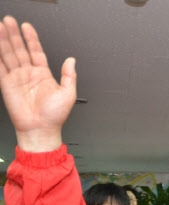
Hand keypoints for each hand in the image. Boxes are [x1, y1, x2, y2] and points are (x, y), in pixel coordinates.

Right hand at [0, 17, 75, 151]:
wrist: (41, 129)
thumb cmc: (55, 116)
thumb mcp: (68, 94)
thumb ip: (69, 75)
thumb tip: (71, 60)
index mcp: (43, 74)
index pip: (36, 51)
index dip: (31, 38)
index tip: (27, 26)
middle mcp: (29, 74)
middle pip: (20, 49)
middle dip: (14, 34)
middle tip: (9, 21)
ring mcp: (17, 78)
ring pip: (8, 54)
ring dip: (4, 40)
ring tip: (0, 27)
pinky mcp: (6, 84)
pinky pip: (0, 67)